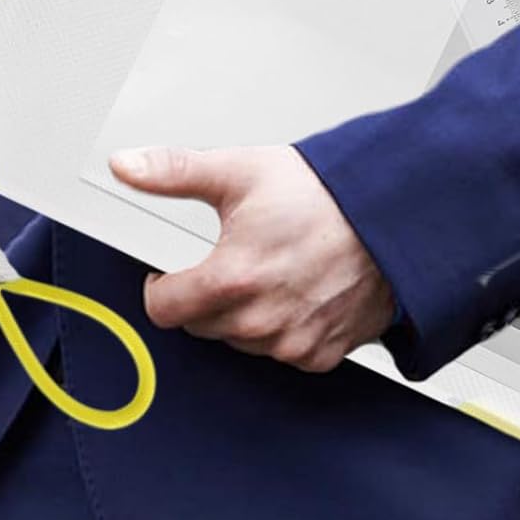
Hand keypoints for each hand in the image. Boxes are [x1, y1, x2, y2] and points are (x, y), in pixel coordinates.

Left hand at [108, 143, 396, 372]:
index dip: (161, 286)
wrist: (392, 213)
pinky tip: (297, 289)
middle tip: (233, 255)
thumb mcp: (241, 170)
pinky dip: (282, 326)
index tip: (169, 273)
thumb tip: (127, 165)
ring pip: (240, 339)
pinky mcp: (322, 354)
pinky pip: (282, 350)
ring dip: (242, 312)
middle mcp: (260, 320)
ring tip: (270, 267)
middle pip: (201, 323)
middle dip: (205, 294)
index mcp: (232, 278)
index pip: (163, 309)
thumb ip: (175, 171)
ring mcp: (293, 342)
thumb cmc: (324, 193)